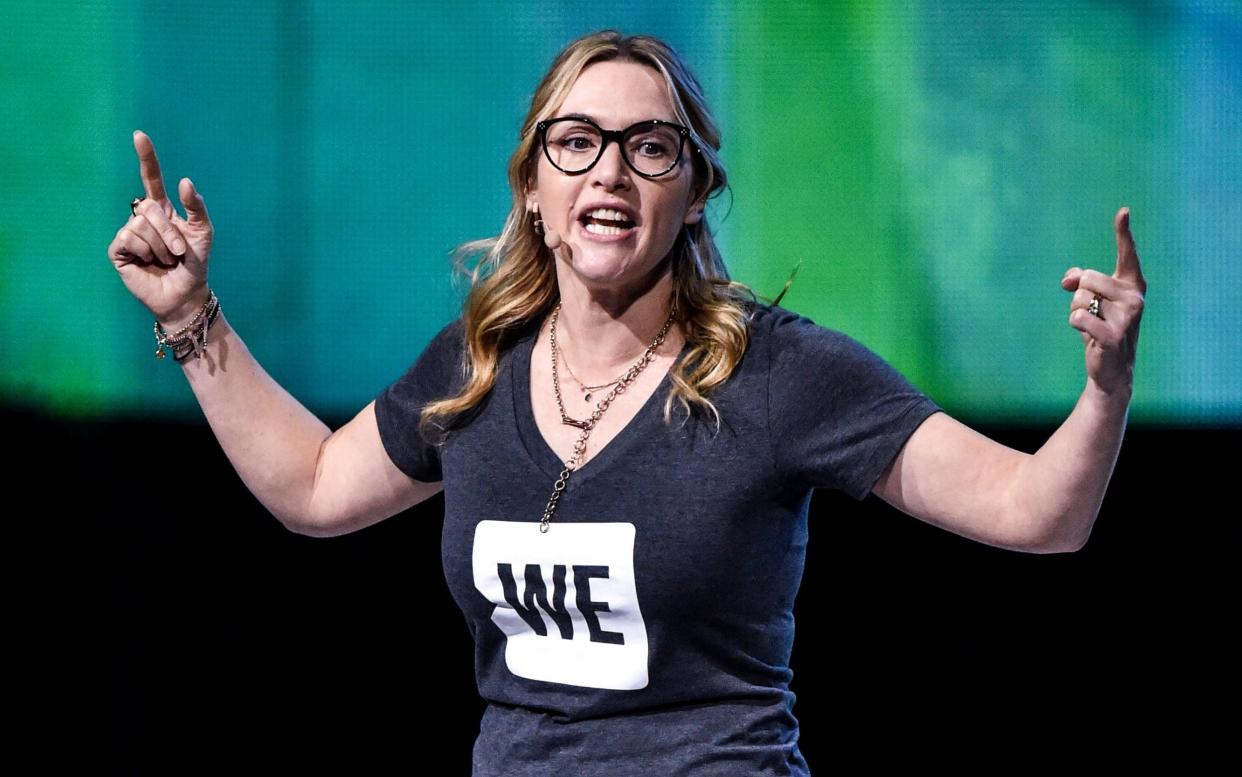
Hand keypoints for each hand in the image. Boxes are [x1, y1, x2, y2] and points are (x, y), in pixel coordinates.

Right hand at [107, 130, 213, 326]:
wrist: (185, 293)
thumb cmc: (195, 263)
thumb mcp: (203, 232)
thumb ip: (196, 207)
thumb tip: (184, 181)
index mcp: (163, 209)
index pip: (150, 178)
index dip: (146, 158)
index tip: (140, 135)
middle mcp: (142, 217)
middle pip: (149, 208)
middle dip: (170, 232)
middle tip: (179, 252)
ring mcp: (128, 232)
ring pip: (140, 225)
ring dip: (160, 246)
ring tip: (166, 260)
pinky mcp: (118, 250)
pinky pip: (128, 239)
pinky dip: (145, 252)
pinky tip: (149, 263)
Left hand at [1060, 207, 1145, 395]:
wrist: (1111, 365)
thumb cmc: (1100, 325)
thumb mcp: (1090, 299)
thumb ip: (1078, 280)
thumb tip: (1069, 281)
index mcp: (1131, 284)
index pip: (1127, 254)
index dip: (1123, 232)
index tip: (1123, 211)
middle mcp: (1135, 296)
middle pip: (1088, 278)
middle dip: (1079, 294)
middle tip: (1091, 312)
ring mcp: (1128, 316)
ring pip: (1080, 298)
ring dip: (1076, 312)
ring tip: (1092, 324)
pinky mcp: (1114, 335)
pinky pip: (1078, 317)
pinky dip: (1075, 324)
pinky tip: (1089, 335)